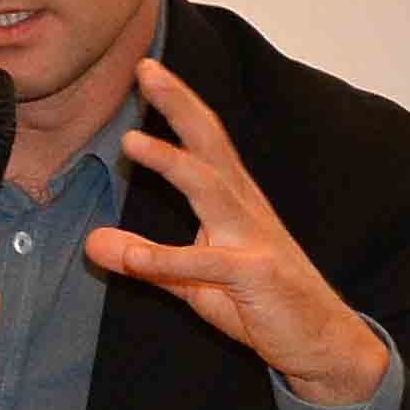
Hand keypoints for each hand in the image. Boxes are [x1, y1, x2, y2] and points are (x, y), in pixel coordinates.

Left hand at [91, 57, 389, 409]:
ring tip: (131, 141)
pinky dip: (168, 258)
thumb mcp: (190, 281)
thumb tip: (92, 242)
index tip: (146, 69)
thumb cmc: (257, 302)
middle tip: (144, 69)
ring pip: (211, 189)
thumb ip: (144, 260)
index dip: (177, 104)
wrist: (318, 340)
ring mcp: (253, 239)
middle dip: (179, 105)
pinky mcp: (256, 276)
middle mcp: (244, 208)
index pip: (203, 142)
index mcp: (232, 201)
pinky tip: (132, 256)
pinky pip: (207, 265)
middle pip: (210, 145)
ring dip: (172, 163)